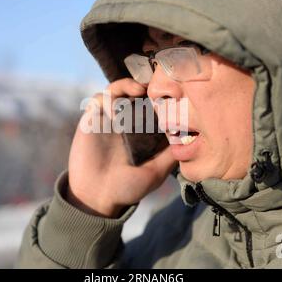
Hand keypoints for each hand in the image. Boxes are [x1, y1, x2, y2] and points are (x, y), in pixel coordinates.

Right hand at [67, 78, 175, 217]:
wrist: (96, 198)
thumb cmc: (127, 188)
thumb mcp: (156, 172)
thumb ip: (170, 155)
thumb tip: (190, 139)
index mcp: (141, 132)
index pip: (150, 104)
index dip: (159, 95)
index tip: (170, 90)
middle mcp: (125, 122)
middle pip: (134, 91)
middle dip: (144, 84)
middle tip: (154, 84)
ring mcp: (107, 120)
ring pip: (116, 90)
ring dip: (126, 86)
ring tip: (137, 91)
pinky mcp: (91, 120)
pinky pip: (97, 100)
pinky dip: (107, 99)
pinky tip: (115, 112)